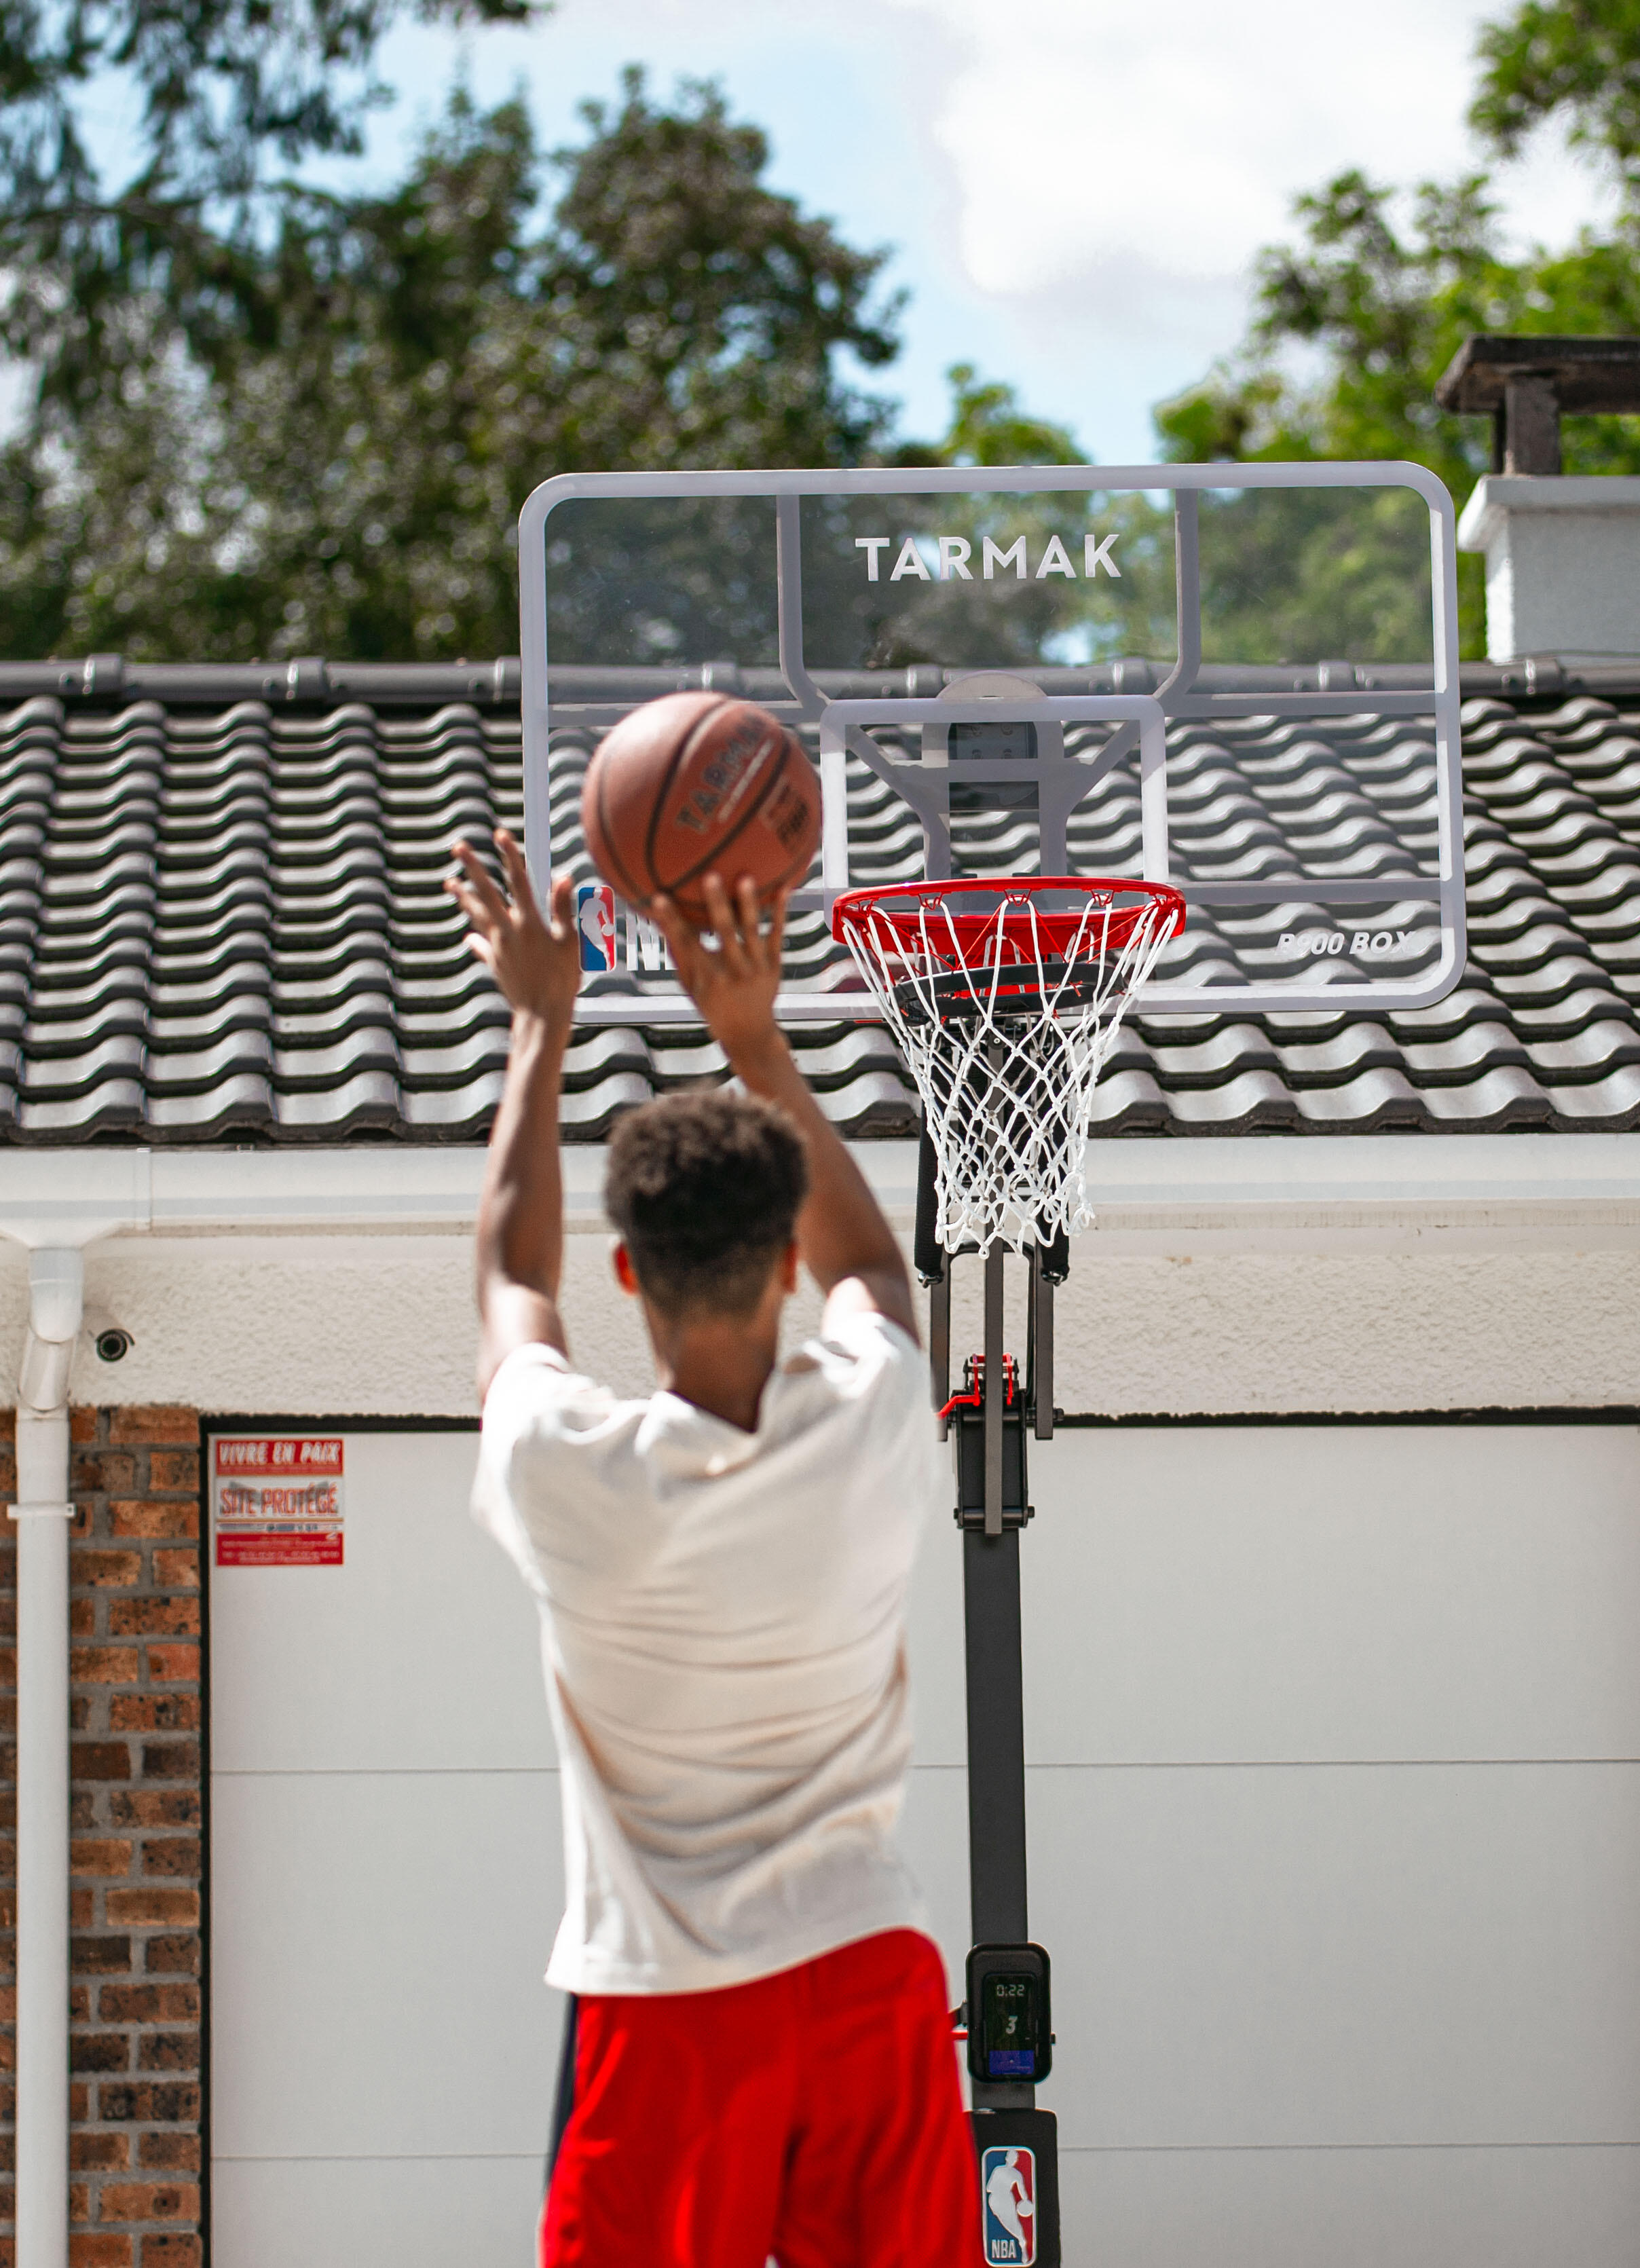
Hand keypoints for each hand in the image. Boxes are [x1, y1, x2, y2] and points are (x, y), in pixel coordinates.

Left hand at [445, 829, 579, 1026]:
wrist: (541, 1014)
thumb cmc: (562, 980)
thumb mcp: (570, 943)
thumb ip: (564, 909)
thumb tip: (563, 877)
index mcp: (529, 923)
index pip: (518, 882)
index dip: (509, 856)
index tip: (500, 835)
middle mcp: (508, 931)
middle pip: (486, 893)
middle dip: (472, 867)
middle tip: (458, 847)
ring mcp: (498, 947)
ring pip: (477, 916)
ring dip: (464, 897)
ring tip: (450, 883)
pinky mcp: (495, 963)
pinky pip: (482, 946)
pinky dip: (476, 939)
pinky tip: (469, 935)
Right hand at [650, 873, 785, 1066]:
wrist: (749, 1033)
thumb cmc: (713, 1006)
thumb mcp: (691, 987)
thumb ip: (678, 955)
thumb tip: (659, 922)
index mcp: (707, 976)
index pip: (686, 943)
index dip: (671, 921)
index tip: (658, 898)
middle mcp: (732, 972)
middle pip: (724, 933)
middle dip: (716, 904)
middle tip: (710, 875)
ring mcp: (756, 968)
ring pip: (753, 931)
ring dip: (749, 904)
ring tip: (746, 877)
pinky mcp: (774, 966)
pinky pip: (777, 935)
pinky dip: (780, 913)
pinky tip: (784, 887)